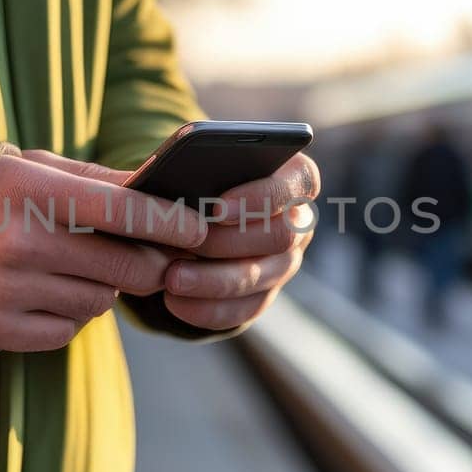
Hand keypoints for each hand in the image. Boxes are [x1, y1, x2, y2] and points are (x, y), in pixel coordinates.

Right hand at [0, 149, 206, 350]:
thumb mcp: (39, 169)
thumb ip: (102, 181)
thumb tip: (168, 193)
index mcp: (29, 191)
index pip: (121, 210)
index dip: (169, 222)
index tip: (199, 230)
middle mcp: (16, 243)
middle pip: (125, 268)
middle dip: (152, 263)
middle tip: (154, 255)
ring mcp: (6, 290)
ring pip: (101, 302)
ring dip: (104, 287)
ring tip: (73, 265)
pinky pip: (69, 330)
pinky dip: (71, 314)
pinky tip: (47, 290)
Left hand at [162, 153, 319, 330]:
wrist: (190, 212)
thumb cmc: (199, 175)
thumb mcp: (199, 162)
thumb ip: (201, 166)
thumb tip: (178, 186)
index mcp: (292, 178)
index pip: (296, 185)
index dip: (260, 197)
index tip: (217, 207)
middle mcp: (298, 221)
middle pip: (281, 236)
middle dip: (229, 241)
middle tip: (187, 243)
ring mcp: (285, 262)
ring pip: (261, 277)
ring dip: (214, 280)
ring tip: (173, 277)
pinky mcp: (264, 294)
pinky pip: (244, 309)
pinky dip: (207, 308)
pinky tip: (174, 301)